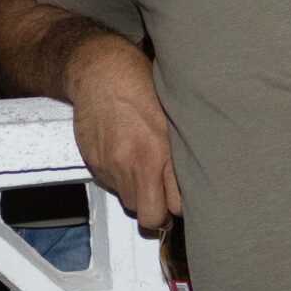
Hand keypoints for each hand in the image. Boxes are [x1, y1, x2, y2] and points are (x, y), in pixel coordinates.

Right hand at [64, 38, 182, 231]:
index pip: (176, 206)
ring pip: (129, 204)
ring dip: (138, 196)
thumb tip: (196, 176)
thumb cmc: (140, 85)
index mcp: (162, 151)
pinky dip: (120, 179)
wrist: (100, 72)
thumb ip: (179, 151)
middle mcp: (136, 163)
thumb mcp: (173, 114)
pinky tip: (126, 157)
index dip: (180, 208)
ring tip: (145, 173)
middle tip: (164, 203)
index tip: (182, 201)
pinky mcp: (95, 164)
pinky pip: (112, 186)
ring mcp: (113, 166)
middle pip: (150, 218)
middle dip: (158, 216)